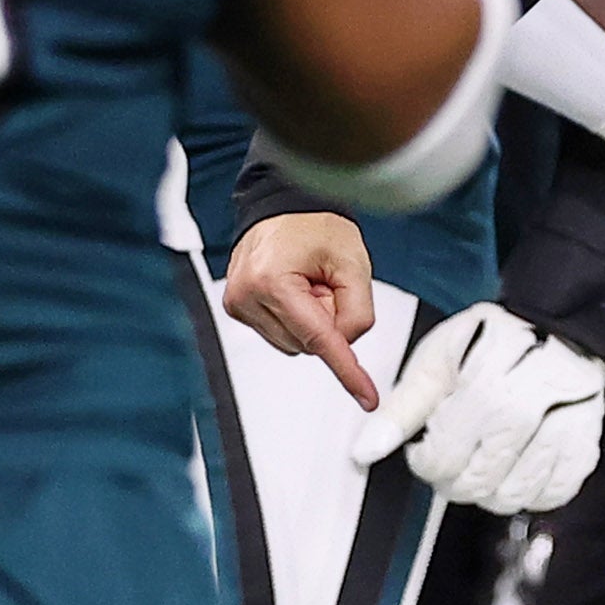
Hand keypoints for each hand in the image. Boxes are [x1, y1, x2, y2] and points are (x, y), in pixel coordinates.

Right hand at [222, 213, 382, 405]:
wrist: (284, 206)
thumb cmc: (316, 225)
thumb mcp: (354, 263)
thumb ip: (358, 312)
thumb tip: (345, 346)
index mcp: (272, 281)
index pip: (319, 339)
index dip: (347, 371)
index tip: (367, 398)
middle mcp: (246, 295)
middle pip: (308, 343)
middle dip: (327, 320)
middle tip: (325, 282)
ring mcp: (237, 303)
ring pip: (294, 344)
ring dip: (310, 319)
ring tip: (307, 281)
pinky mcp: (236, 308)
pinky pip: (280, 334)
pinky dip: (295, 318)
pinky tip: (293, 288)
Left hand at [355, 302, 604, 514]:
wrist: (557, 327)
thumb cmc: (494, 340)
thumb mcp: (437, 361)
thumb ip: (401, 409)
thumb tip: (367, 450)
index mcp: (486, 385)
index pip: (444, 458)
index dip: (425, 463)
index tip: (425, 451)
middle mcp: (529, 409)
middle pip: (478, 482)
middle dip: (453, 481)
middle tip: (451, 459)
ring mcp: (563, 430)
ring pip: (513, 496)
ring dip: (488, 491)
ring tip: (482, 463)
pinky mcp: (584, 446)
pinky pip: (553, 494)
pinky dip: (529, 493)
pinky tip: (515, 469)